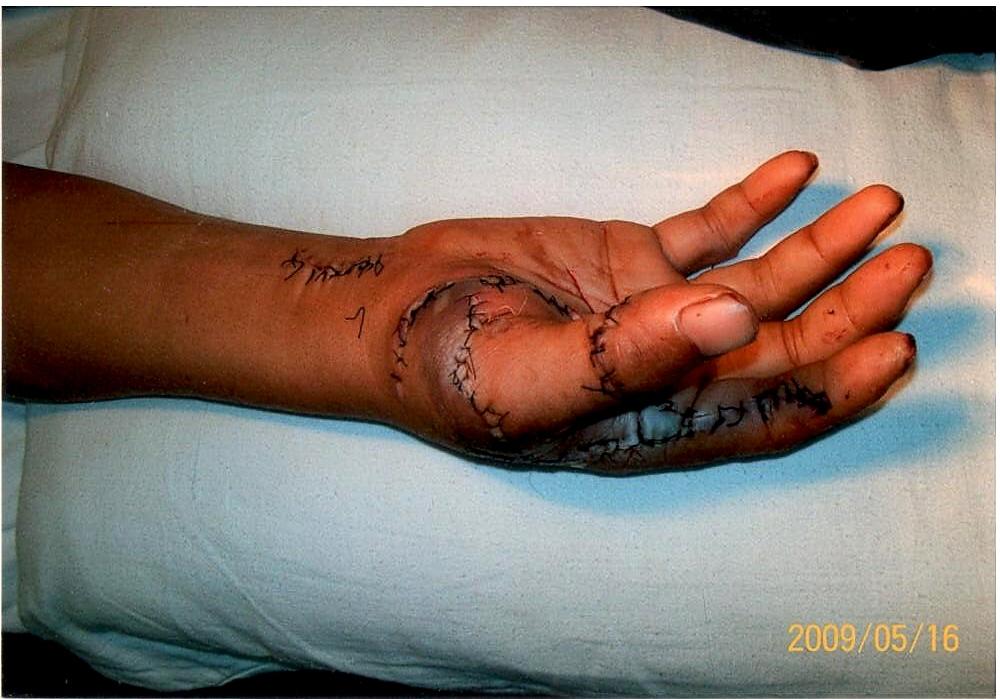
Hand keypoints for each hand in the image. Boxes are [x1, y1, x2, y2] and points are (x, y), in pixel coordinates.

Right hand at [384, 151, 930, 472]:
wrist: (392, 311)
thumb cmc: (447, 369)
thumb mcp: (529, 376)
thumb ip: (628, 357)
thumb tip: (733, 322)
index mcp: (654, 423)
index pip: (767, 415)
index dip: (836, 387)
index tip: (895, 344)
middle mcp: (671, 372)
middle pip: (781, 345)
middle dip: (849, 307)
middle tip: (906, 260)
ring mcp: (656, 312)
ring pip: (759, 283)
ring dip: (819, 248)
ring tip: (879, 207)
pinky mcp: (633, 260)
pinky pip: (707, 231)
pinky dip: (751, 204)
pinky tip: (794, 171)